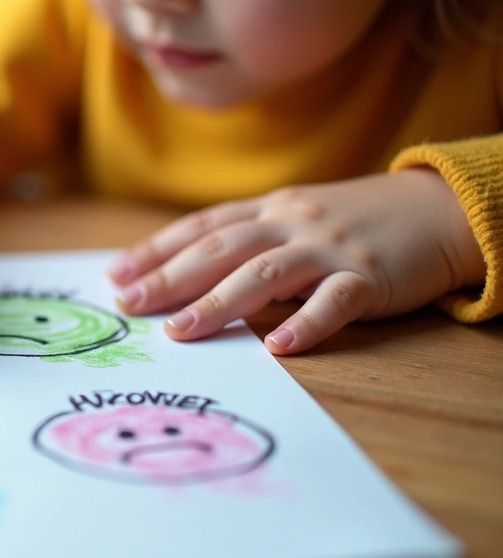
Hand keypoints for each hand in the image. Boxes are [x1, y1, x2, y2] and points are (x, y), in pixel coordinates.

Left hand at [108, 170, 485, 354]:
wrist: (440, 209)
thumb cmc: (357, 222)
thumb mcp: (297, 219)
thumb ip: (251, 241)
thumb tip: (188, 276)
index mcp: (270, 209)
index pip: (201, 227)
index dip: (156, 249)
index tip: (116, 274)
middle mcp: (292, 222)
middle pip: (220, 248)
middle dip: (168, 277)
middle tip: (127, 304)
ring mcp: (330, 248)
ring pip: (264, 273)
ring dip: (217, 302)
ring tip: (180, 331)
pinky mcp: (369, 277)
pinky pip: (334, 302)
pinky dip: (305, 323)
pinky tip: (278, 348)